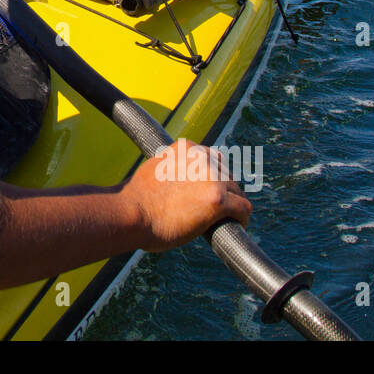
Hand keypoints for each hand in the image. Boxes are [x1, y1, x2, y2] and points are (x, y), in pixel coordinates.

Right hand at [122, 138, 250, 252]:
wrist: (130, 214)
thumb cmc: (137, 201)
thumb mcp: (156, 170)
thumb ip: (175, 170)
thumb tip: (185, 186)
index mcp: (186, 148)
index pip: (212, 159)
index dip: (213, 179)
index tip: (209, 192)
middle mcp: (202, 157)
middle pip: (227, 174)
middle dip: (223, 191)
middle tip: (213, 210)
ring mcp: (211, 177)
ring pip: (237, 191)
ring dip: (232, 205)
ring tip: (223, 220)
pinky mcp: (218, 199)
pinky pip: (243, 207)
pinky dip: (242, 218)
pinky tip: (235, 225)